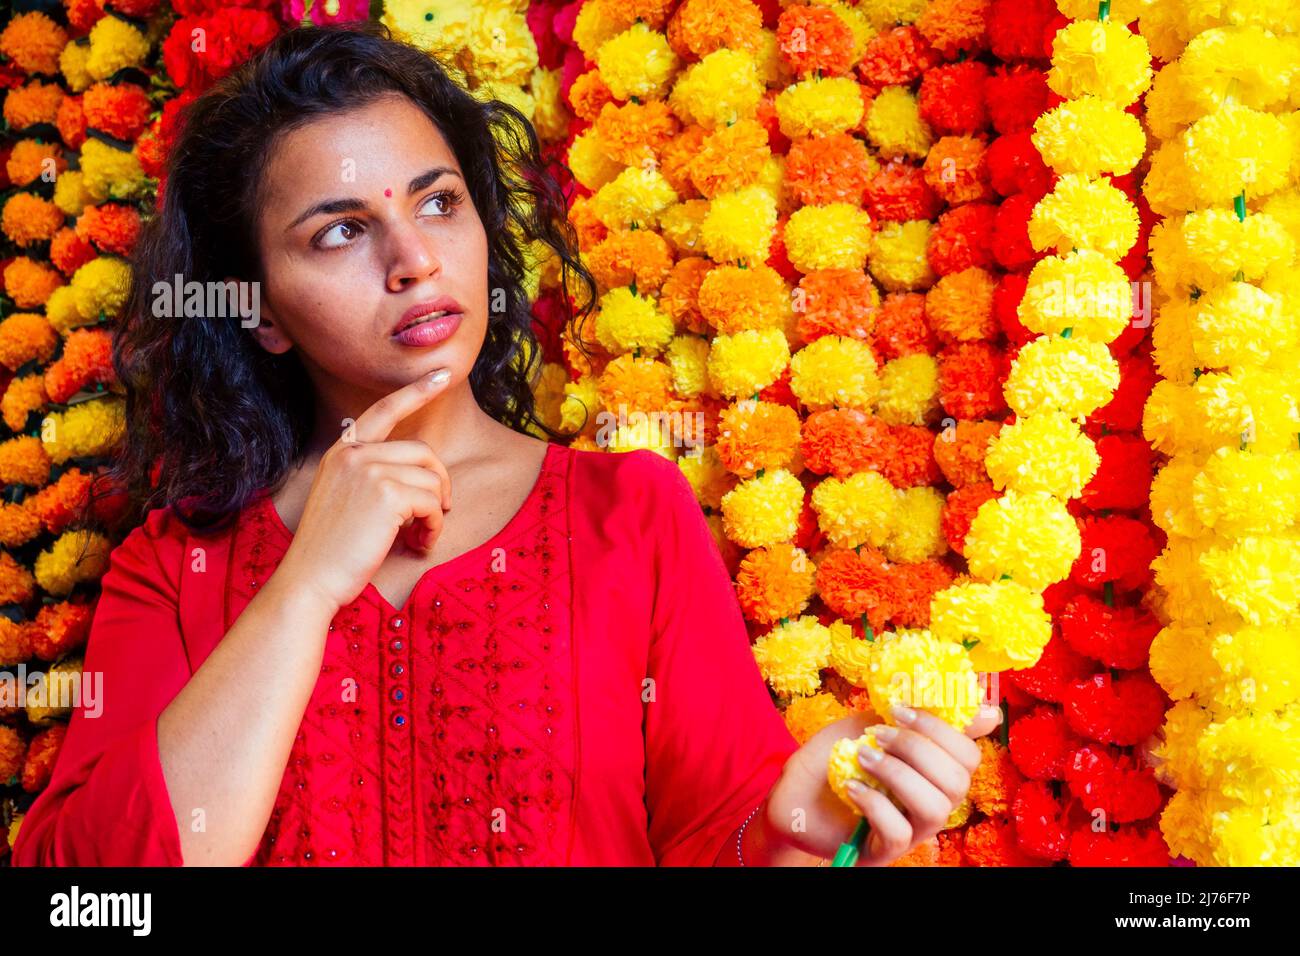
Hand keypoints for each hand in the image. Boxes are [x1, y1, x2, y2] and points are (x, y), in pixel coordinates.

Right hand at [274, 368, 453, 610]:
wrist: (309, 581)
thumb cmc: (332, 550)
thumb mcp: (345, 499)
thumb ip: (372, 476)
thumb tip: (422, 473)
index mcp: (342, 451)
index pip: (384, 410)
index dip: (417, 391)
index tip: (443, 374)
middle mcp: (354, 453)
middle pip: (424, 453)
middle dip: (439, 484)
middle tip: (438, 514)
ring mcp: (369, 470)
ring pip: (431, 481)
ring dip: (436, 514)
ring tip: (421, 537)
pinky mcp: (386, 494)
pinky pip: (433, 503)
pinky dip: (434, 526)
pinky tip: (420, 544)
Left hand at [764, 704, 1002, 865]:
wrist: (790, 790)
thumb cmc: (833, 757)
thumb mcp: (870, 724)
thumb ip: (915, 715)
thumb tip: (988, 711)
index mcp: (934, 770)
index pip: (968, 755)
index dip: (942, 729)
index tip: (899, 709)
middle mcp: (931, 802)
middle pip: (957, 781)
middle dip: (917, 748)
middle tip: (878, 734)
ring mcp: (911, 829)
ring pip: (934, 808)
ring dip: (897, 774)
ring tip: (862, 758)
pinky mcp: (885, 849)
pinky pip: (899, 832)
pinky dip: (875, 803)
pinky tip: (851, 786)